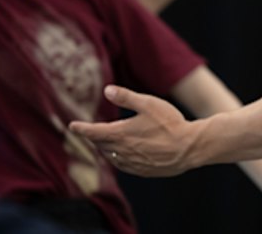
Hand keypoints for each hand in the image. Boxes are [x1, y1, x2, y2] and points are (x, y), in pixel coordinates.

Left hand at [68, 85, 199, 176]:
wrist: (189, 147)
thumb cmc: (170, 123)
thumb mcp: (149, 104)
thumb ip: (127, 98)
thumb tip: (107, 90)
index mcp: (120, 134)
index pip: (93, 132)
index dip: (81, 128)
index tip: (72, 126)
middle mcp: (122, 151)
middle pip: (101, 145)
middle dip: (96, 137)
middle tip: (93, 131)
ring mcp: (131, 163)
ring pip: (111, 156)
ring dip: (107, 149)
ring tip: (108, 142)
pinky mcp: (142, 170)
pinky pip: (123, 165)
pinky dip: (119, 159)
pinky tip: (125, 154)